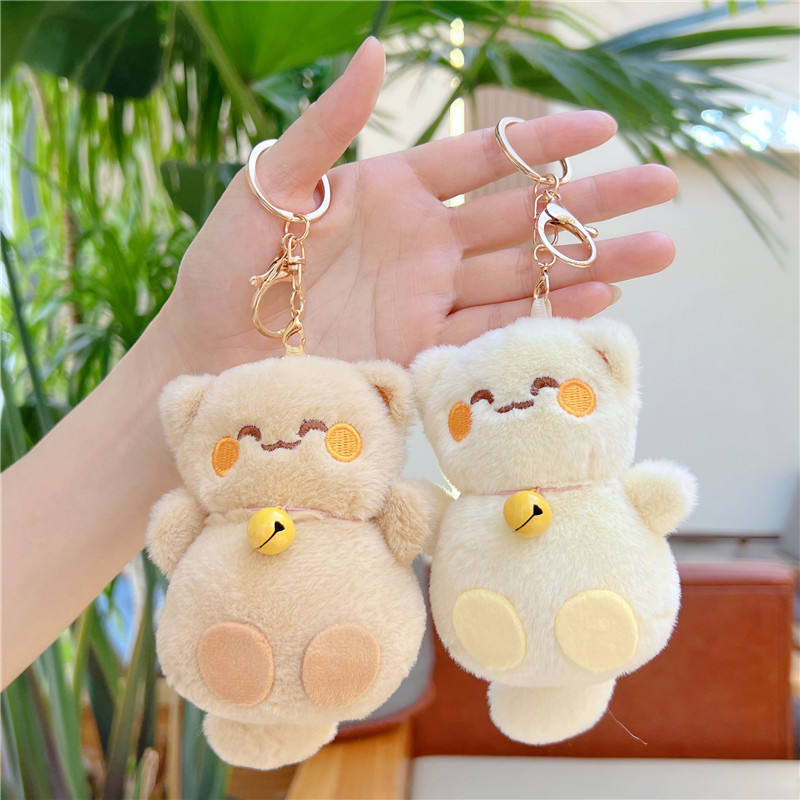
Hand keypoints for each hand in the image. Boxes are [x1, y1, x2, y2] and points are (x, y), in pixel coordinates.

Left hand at [164, 37, 676, 369]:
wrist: (212, 355)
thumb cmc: (226, 270)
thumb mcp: (269, 186)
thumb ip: (326, 127)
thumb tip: (375, 51)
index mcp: (389, 194)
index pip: (479, 160)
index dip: (538, 144)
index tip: (601, 127)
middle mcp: (420, 245)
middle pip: (520, 218)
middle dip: (592, 202)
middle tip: (662, 187)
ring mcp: (426, 299)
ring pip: (521, 276)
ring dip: (588, 263)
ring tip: (656, 250)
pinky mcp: (421, 350)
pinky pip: (491, 331)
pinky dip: (543, 317)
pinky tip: (596, 302)